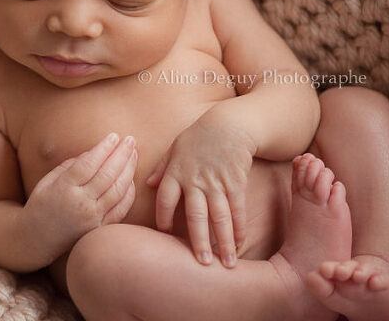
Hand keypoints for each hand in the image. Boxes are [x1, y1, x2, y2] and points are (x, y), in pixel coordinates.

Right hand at [23, 133, 137, 259]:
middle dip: (121, 154)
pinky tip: (131, 178)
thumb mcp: (48, 181)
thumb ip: (70, 165)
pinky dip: (129, 192)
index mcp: (64, 188)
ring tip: (134, 153)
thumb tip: (94, 153)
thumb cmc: (41, 204)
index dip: (103, 148)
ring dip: (129, 169)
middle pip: (107, 174)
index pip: (89, 164)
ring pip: (118, 190)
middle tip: (130, 140)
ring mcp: (92, 218)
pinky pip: (121, 208)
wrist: (36, 240)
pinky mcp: (100, 228)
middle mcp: (80, 203)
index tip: (113, 136)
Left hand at [146, 112, 254, 267]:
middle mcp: (195, 180)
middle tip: (201, 264)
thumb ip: (162, 168)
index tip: (163, 237)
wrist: (228, 124)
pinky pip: (237, 208)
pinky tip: (241, 243)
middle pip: (195, 215)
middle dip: (198, 241)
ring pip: (219, 216)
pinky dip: (239, 227)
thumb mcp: (175, 148)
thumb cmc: (199, 136)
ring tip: (226, 263)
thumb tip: (147, 184)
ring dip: (223, 241)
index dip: (162, 219)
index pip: (164, 200)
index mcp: (175, 173)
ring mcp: (216, 182)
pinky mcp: (235, 182)